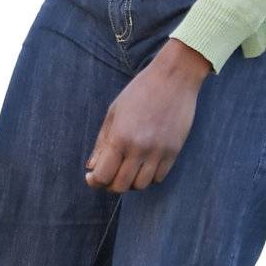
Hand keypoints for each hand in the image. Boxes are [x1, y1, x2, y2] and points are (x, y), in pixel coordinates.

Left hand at [84, 39, 210, 192]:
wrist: (173, 79)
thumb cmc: (139, 91)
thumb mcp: (113, 112)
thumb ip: (102, 142)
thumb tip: (92, 167)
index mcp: (120, 137)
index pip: (103, 175)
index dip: (94, 181)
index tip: (91, 177)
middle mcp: (139, 148)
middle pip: (121, 185)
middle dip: (110, 184)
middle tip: (107, 175)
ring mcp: (159, 152)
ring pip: (141, 185)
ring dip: (130, 182)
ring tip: (125, 168)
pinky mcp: (174, 152)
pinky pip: (159, 178)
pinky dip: (148, 176)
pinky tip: (143, 164)